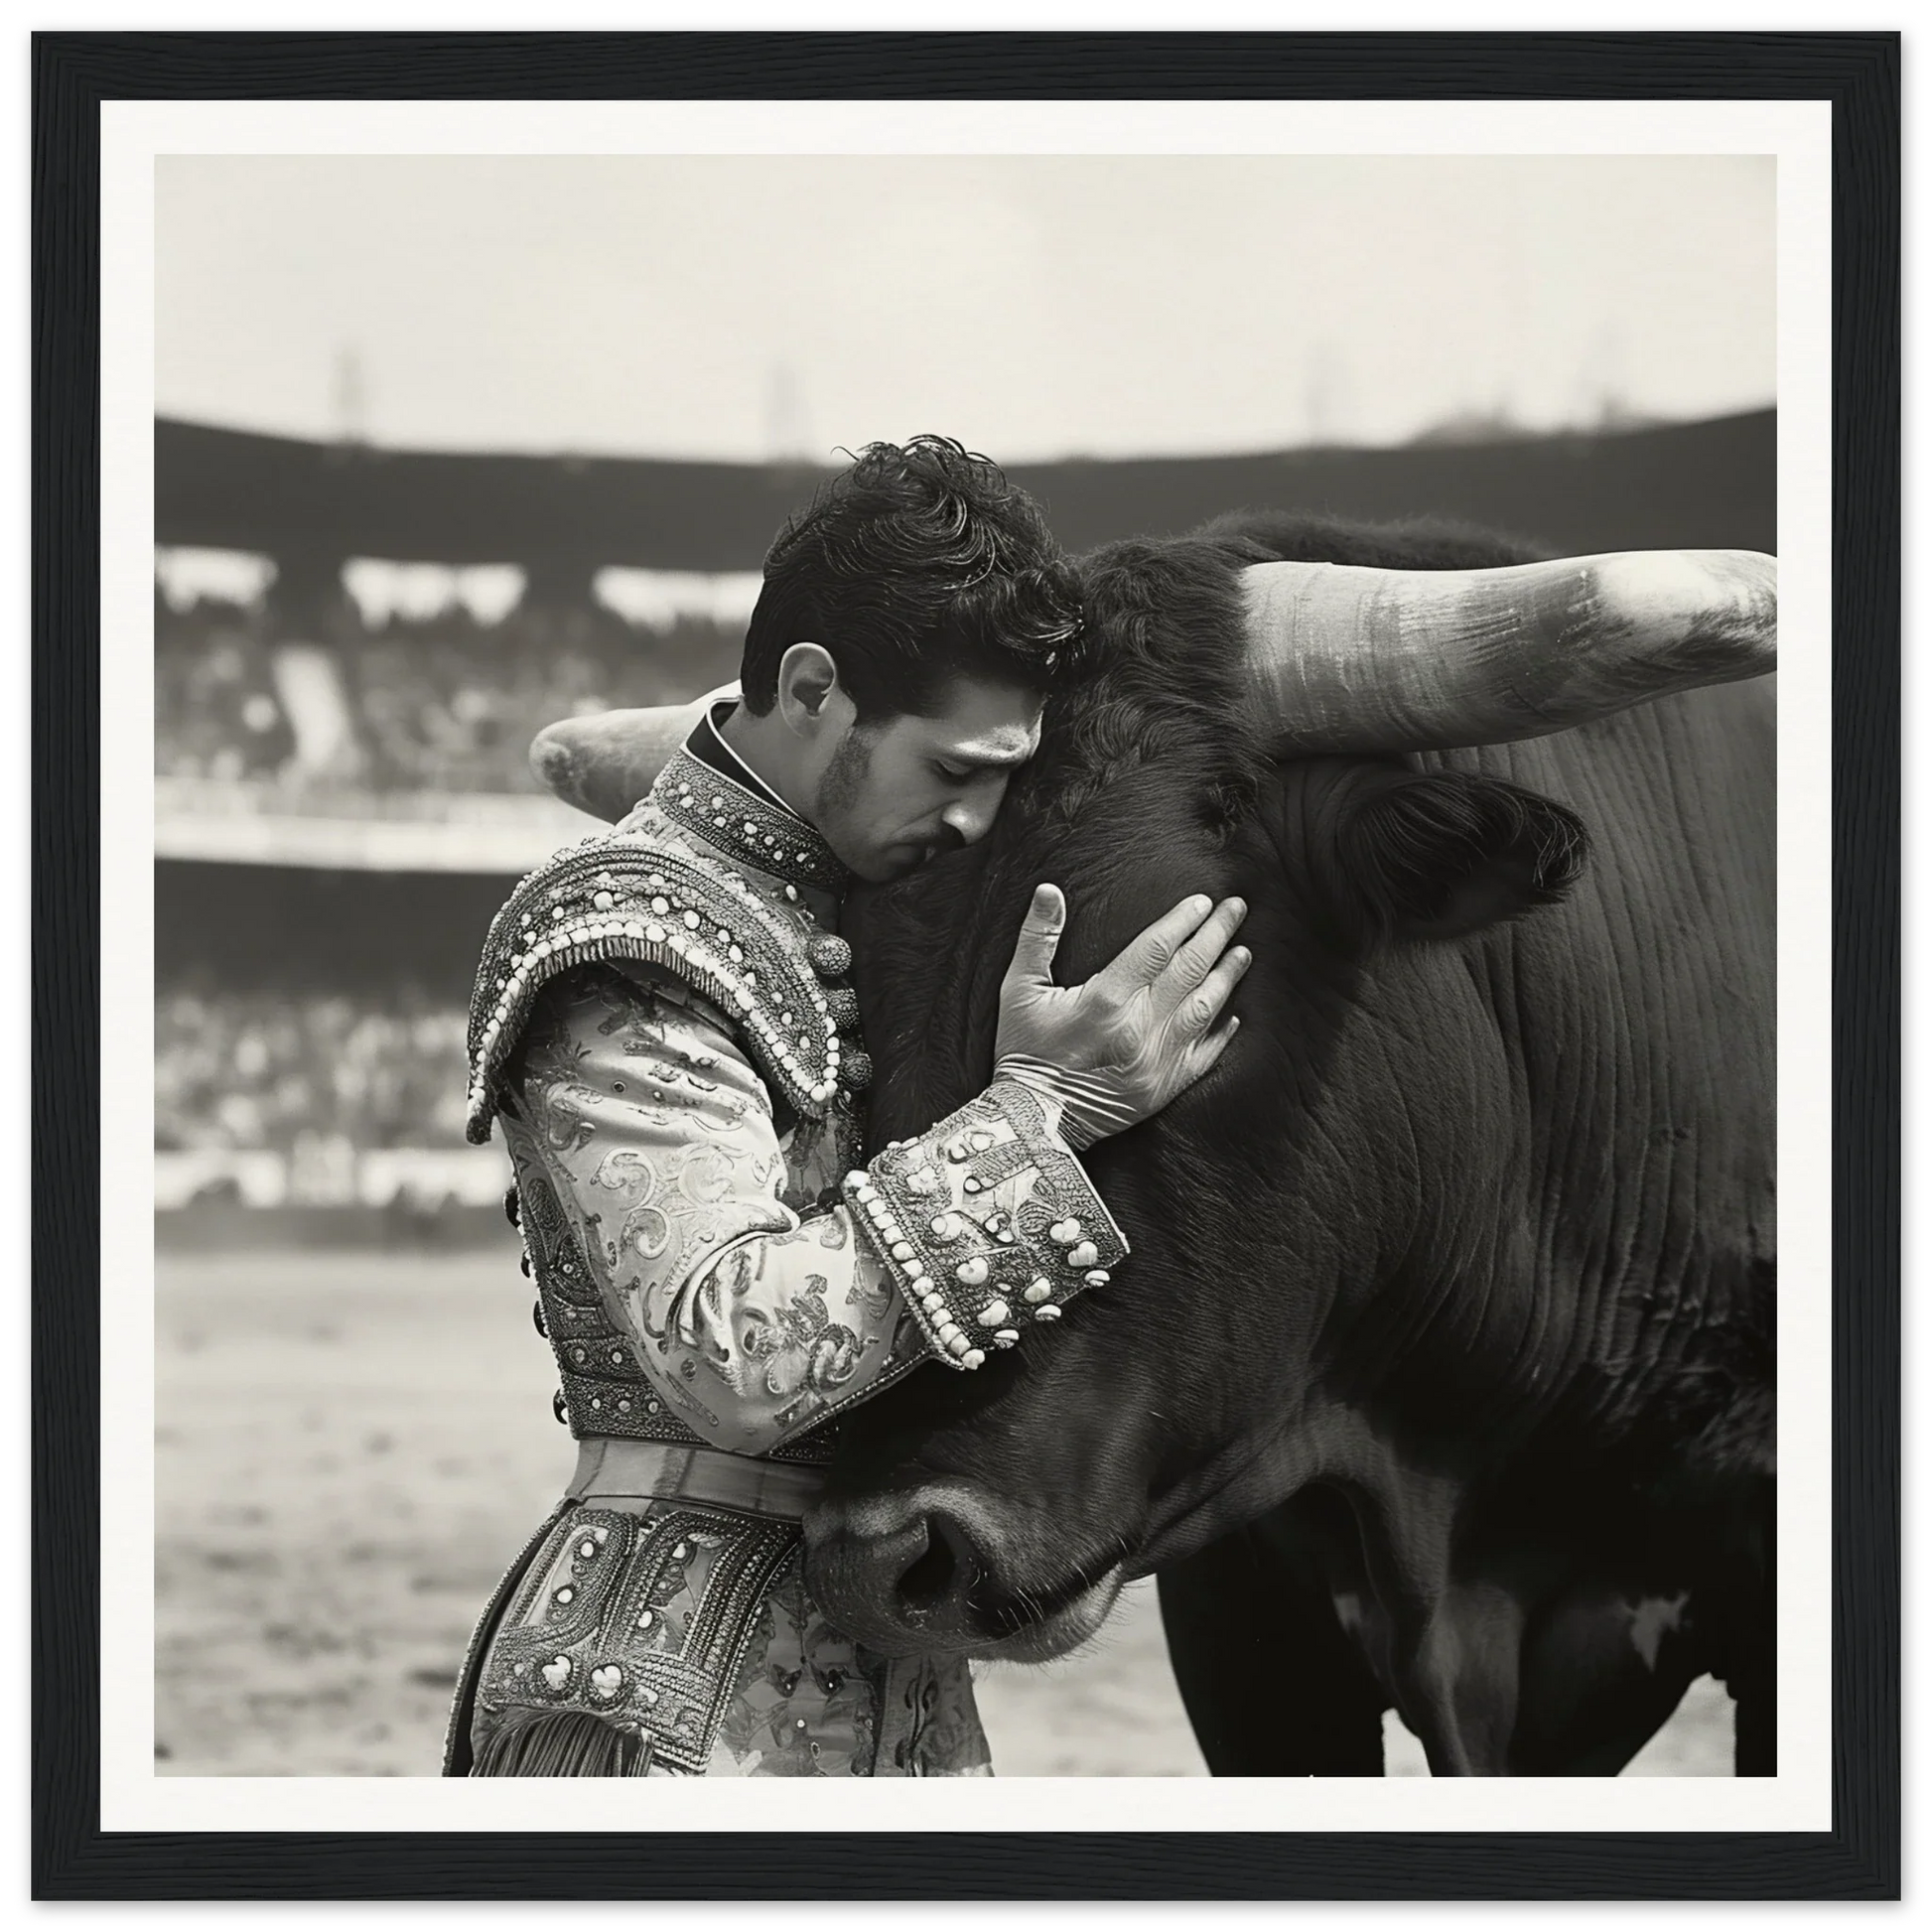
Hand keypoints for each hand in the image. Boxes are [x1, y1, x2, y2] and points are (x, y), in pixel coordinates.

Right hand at [991, 884, 1250, 1148]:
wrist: (1034, 1119)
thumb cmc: (1024, 1051)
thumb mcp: (1018, 990)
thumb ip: (1037, 937)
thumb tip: (1048, 890)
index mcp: (1106, 1000)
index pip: (1155, 948)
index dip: (1181, 920)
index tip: (1202, 901)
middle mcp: (1139, 1028)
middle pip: (1189, 971)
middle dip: (1216, 935)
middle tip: (1237, 909)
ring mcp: (1157, 1061)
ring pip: (1204, 1009)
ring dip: (1226, 977)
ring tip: (1243, 952)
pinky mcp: (1164, 1088)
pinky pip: (1204, 1056)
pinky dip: (1221, 1034)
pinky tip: (1234, 1014)